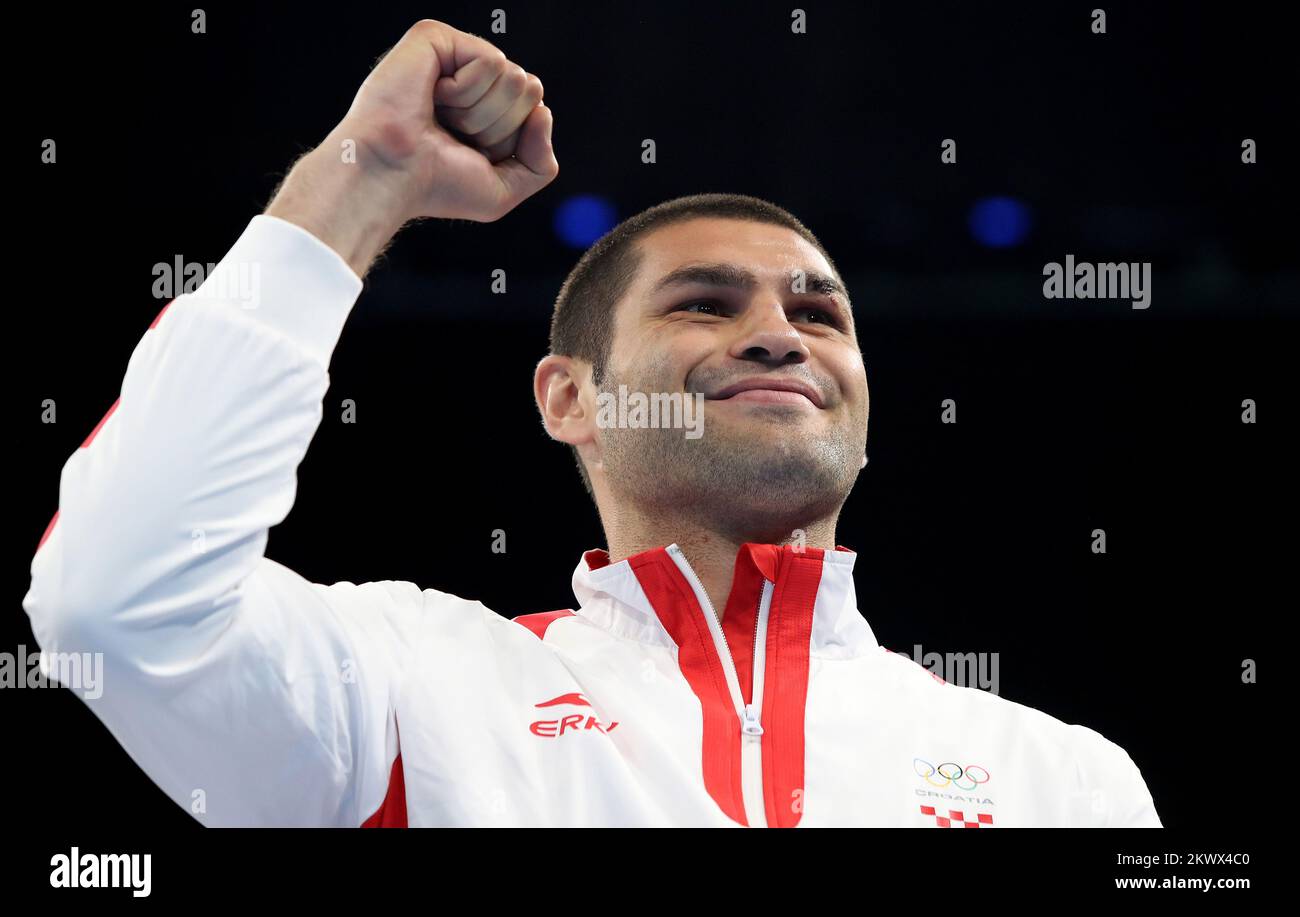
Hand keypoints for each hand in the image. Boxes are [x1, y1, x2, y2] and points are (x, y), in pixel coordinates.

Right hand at [266, 19, 557, 274]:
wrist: (393, 176)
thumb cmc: (436, 186)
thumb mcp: (504, 190)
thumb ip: (541, 163)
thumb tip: (543, 112)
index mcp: (484, 109)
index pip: (535, 110)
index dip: (510, 142)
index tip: (468, 153)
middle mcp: (470, 79)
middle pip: (530, 90)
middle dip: (499, 125)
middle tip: (453, 134)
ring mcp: (453, 56)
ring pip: (514, 76)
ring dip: (480, 112)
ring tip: (439, 117)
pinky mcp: (436, 38)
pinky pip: (492, 61)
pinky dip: (466, 91)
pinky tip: (432, 97)